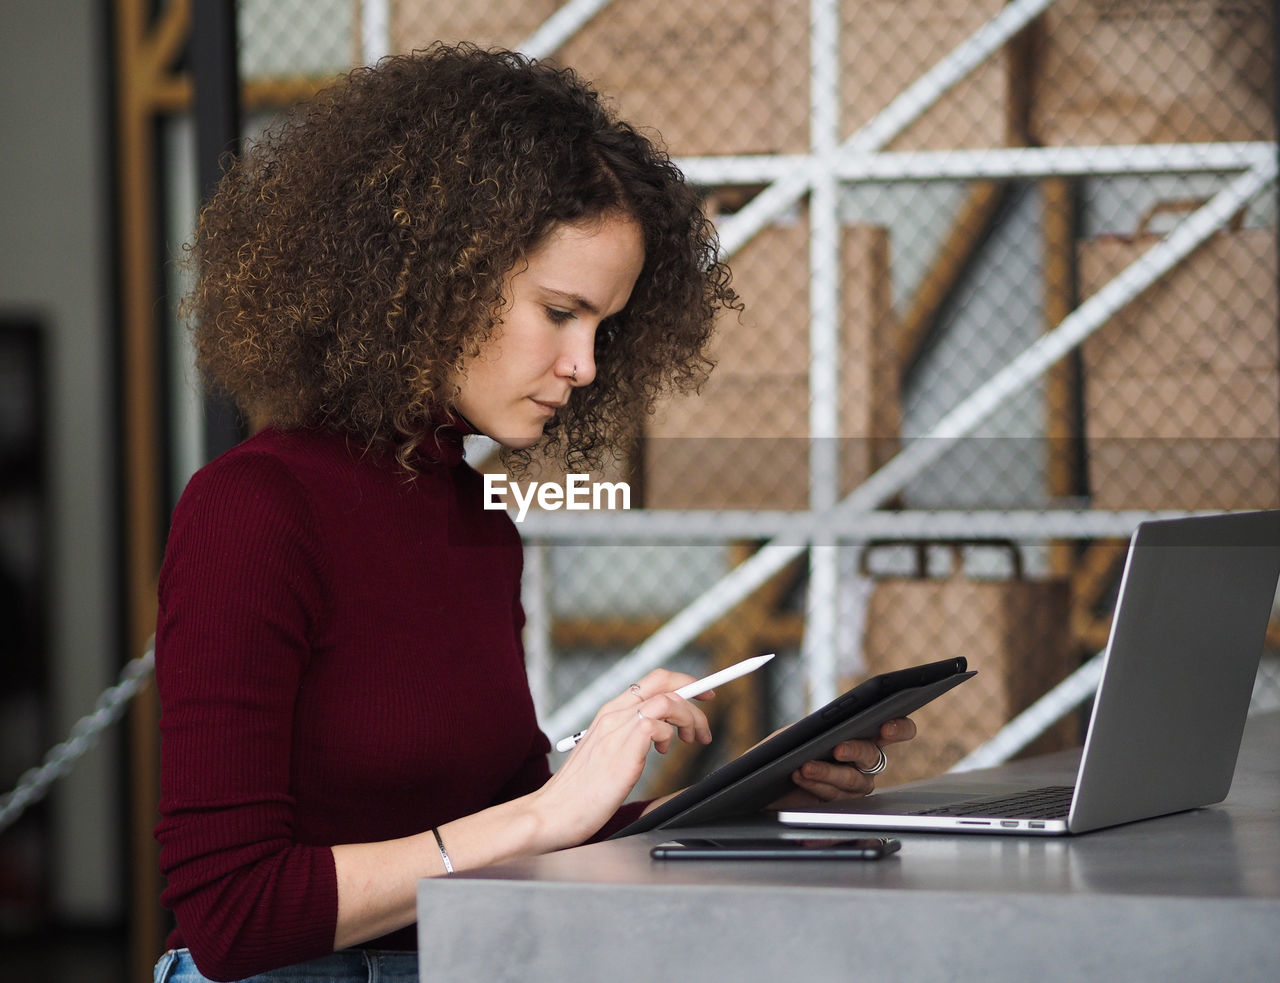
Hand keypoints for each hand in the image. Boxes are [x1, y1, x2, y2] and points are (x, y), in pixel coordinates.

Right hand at [527, 668, 713, 848]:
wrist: (553, 812)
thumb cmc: (580, 791)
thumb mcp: (607, 753)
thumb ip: (628, 737)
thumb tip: (659, 731)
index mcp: (609, 712)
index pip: (653, 680)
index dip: (684, 683)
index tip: (703, 696)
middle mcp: (612, 713)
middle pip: (663, 680)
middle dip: (695, 692)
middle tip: (704, 720)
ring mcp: (616, 729)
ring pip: (667, 700)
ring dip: (689, 717)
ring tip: (691, 741)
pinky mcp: (622, 749)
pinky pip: (657, 724)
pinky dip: (670, 734)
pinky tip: (663, 753)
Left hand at [771, 717, 917, 807]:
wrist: (771, 781)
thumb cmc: (788, 751)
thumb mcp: (799, 733)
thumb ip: (816, 727)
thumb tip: (822, 725)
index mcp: (864, 736)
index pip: (894, 729)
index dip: (898, 728)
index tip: (886, 727)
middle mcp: (865, 763)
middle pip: (871, 755)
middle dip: (854, 750)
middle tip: (837, 749)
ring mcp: (857, 786)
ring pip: (850, 779)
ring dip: (825, 771)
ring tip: (804, 766)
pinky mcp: (843, 805)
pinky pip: (834, 796)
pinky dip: (814, 785)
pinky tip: (800, 776)